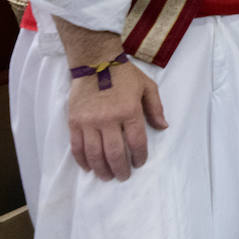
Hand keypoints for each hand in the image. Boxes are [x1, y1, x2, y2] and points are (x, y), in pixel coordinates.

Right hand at [67, 61, 166, 181]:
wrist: (94, 61)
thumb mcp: (147, 86)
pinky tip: (89, 167)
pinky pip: (77, 146)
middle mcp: (109, 119)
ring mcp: (89, 121)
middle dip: (120, 169)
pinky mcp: (74, 121)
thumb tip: (163, 127)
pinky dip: (82, 160)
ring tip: (107, 177)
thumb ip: (155, 108)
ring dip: (101, 169)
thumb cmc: (124, 74)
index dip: (139, 157)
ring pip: (95, 154)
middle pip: (115, 153)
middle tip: (123, 177)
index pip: (136, 142)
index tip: (139, 163)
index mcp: (129, 111)